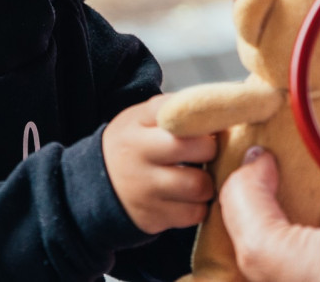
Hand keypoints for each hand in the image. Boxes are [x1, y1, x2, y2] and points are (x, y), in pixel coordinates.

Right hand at [103, 94, 216, 233]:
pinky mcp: (153, 217)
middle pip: (199, 148)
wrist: (97, 186)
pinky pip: (194, 214)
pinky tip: (190, 197)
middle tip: (208, 151)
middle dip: (212, 149)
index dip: (208, 117)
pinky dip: (199, 206)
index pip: (181, 112)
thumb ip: (174, 107)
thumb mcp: (141, 118)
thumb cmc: (133, 145)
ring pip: (200, 185)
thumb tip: (222, 103)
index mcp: (138, 124)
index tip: (216, 121)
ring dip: (208, 182)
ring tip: (201, 176)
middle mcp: (139, 155)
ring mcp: (145, 190)